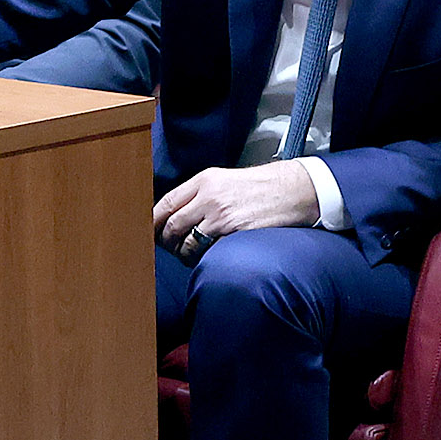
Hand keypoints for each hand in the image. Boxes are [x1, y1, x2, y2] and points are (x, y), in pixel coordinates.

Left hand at [154, 159, 323, 257]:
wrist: (291, 191)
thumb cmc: (257, 188)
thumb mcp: (224, 180)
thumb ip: (199, 194)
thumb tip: (175, 213)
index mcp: (204, 181)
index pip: (166, 202)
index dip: (153, 221)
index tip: (149, 231)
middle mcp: (208, 196)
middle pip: (172, 224)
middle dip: (165, 240)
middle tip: (166, 248)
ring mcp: (221, 214)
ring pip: (186, 240)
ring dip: (181, 252)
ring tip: (184, 256)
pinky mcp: (233, 231)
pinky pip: (206, 249)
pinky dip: (199, 257)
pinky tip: (201, 259)